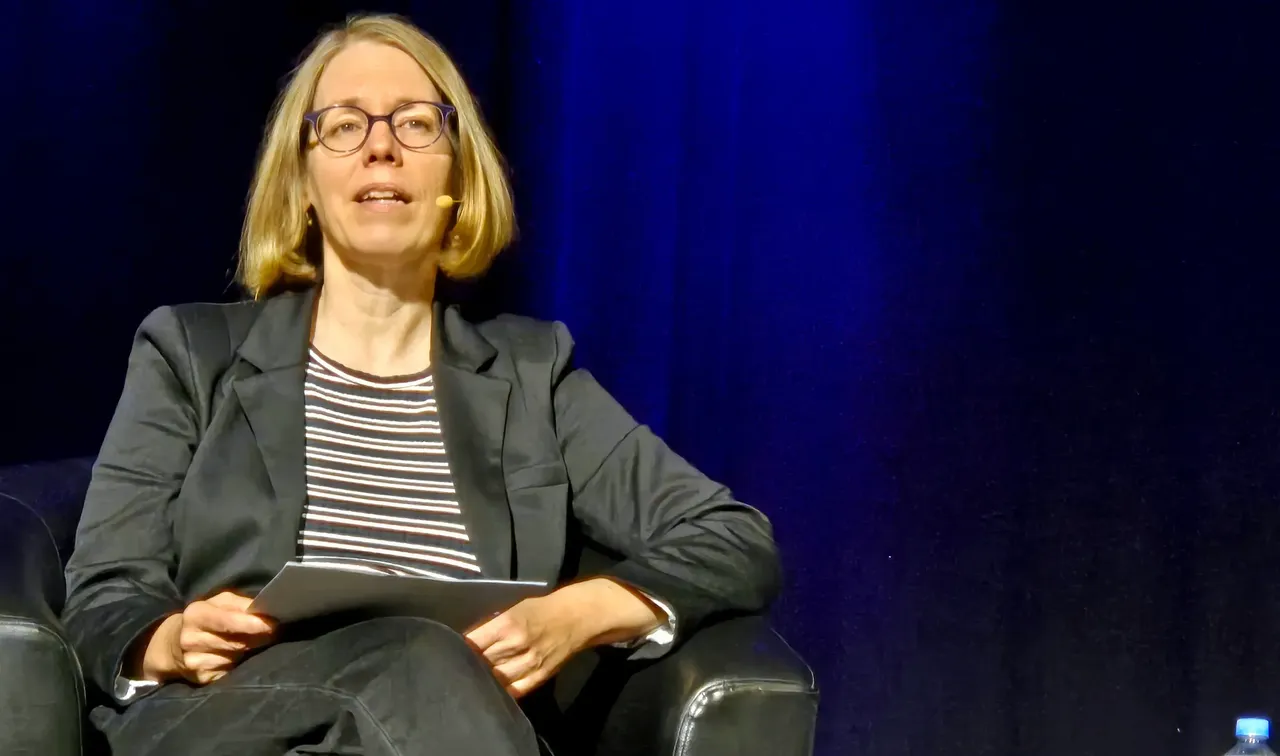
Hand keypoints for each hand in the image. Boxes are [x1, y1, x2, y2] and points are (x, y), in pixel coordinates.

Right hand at [136, 591, 276, 685]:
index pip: (229, 621)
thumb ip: (242, 605)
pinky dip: (239, 664)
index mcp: (195, 614)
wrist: (172, 644)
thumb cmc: (205, 619)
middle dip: (258, 637)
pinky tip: (238, 658)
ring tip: (253, 643)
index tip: (273, 625)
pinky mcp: (201, 678)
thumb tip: (267, 613)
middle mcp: (191, 639)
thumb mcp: (219, 603)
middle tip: (272, 632)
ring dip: (250, 651)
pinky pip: (230, 671)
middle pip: (236, 642)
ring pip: (235, 657)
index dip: (253, 624)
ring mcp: (194, 661)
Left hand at [465, 578, 664, 697]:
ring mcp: (529, 662)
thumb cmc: (542, 609)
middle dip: (468, 666)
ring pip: (495, 680)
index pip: (473, 642)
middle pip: (482, 662)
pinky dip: (501, 692)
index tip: (448, 653)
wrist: (577, 617)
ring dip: (482, 681)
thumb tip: (466, 642)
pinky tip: (490, 691)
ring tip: (471, 682)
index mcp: (507, 623)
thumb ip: (491, 627)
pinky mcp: (540, 676)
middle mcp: (516, 644)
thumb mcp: (513, 609)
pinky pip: (514, 691)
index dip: (458, 649)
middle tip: (455, 670)